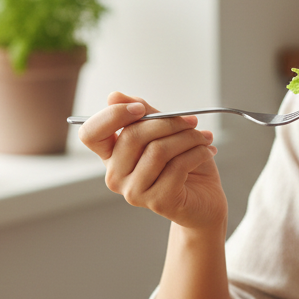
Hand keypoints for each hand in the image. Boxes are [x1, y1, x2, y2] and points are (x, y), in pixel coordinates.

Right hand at [79, 92, 227, 230]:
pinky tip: (207, 152)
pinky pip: (177, 167)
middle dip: (168, 123)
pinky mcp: (158, 201)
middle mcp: (116, 176)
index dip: (112, 115)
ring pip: (158, 150)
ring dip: (188, 138)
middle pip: (132, 136)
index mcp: (112, 156)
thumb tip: (114, 96)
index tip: (141, 108)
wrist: (206, 200)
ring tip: (203, 138)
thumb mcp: (165, 132)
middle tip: (191, 122)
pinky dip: (197, 153)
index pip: (91, 133)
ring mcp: (134, 192)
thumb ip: (144, 114)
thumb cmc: (184, 165)